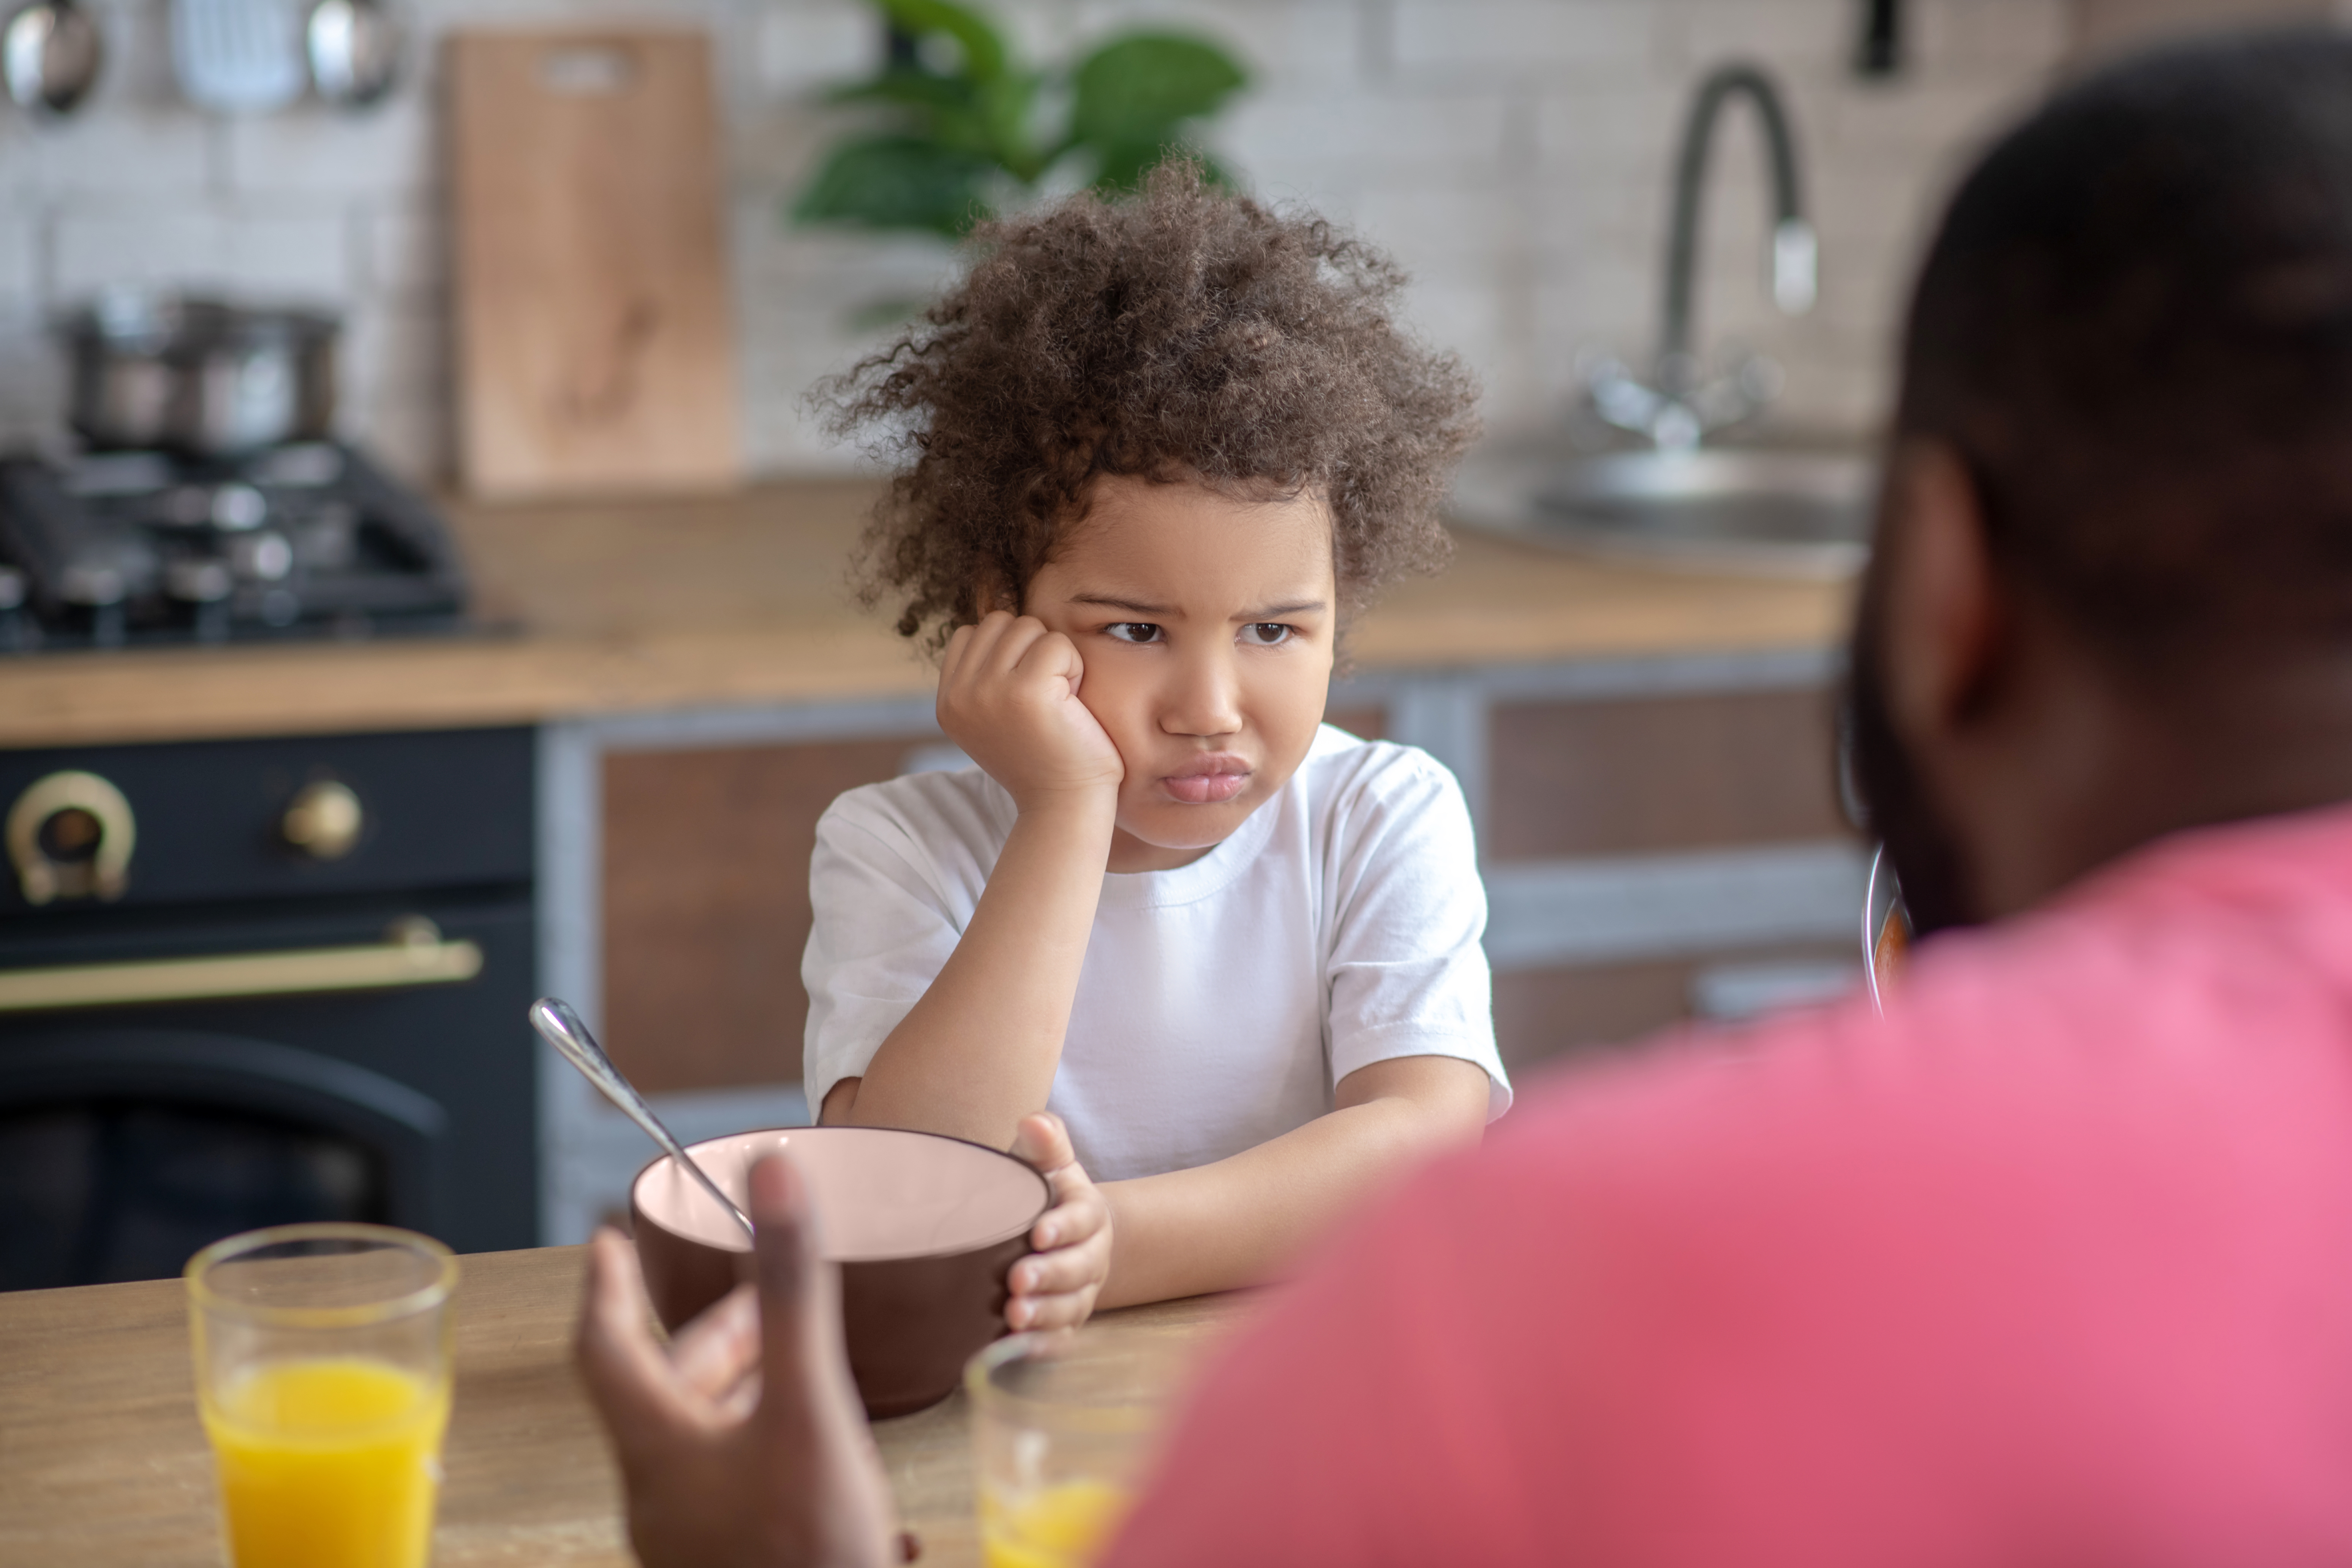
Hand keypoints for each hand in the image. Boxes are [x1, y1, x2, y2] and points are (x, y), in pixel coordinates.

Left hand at [575, 1155, 898, 1567]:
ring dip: (742, 1389)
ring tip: (797, 1364)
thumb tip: (772, 1173)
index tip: (605, 1241)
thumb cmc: (810, 1548)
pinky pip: (730, 1482)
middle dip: (711, 1336)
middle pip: (662, 1392)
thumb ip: (790, 1289)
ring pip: (699, 1438)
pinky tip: (817, 1442)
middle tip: (759, 1300)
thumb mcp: (808, 1402)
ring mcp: (691, 1536)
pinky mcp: (729, 1560)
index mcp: (657, 1446)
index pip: (605, 1345)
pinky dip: (764, 1440)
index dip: (606, 1285)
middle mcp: (660, 1492)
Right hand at [938, 611, 1123, 813]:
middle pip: (999, 623)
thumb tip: (996, 621)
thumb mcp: (995, 719)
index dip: (1008, 652)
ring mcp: (988, 691)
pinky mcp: (1027, 691)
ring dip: (1053, 657)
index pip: (971, 634)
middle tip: (1047, 696)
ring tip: (1058, 700)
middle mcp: (960, 695)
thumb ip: (983, 677)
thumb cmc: (1044, 760)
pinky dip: (1074, 667)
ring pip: (1028, 627)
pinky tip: (1071, 704)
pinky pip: (1057, 644)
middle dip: (1030, 649)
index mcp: (948, 702)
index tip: (1025, 695)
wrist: (1065, 806)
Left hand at [1006, 1111, 1112, 1330]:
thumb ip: (1045, 1142)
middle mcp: (1091, 1256)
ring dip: (1045, 1313)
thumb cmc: (1047, 1194)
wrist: (1066, 1238)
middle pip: (1078, 1268)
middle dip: (1051, 1276)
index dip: (1063, 1227)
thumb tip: (1032, 1121)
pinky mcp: (1065, 1321)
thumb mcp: (1049, 1164)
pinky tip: (1017, 1346)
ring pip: (1070, 1307)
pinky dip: (1041, 1345)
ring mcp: (1081, 1293)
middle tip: (1018, 1281)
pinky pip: (1060, 1338)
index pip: (1082, 1219)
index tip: (1038, 1232)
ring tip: (1014, 1316)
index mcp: (1087, 1214)